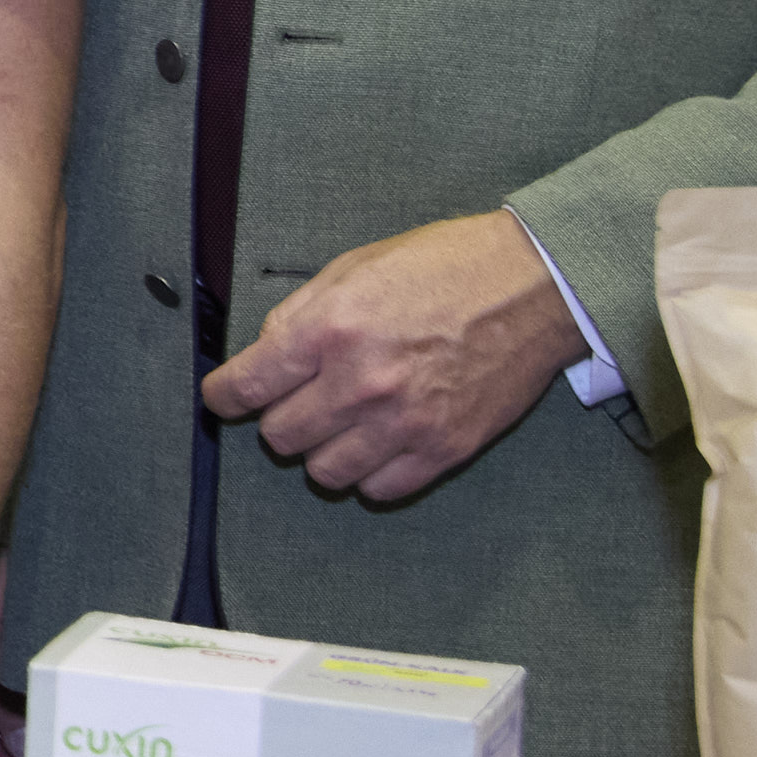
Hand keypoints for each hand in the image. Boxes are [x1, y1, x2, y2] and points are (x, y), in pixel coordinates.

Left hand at [204, 209, 567, 502]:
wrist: (533, 286)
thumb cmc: (445, 267)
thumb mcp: (354, 268)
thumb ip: (300, 315)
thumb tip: (263, 355)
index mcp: (330, 329)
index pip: (245, 387)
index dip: (223, 397)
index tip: (224, 399)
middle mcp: (361, 382)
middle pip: (280, 437)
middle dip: (280, 418)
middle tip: (301, 400)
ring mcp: (403, 422)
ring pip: (324, 473)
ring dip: (323, 450)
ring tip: (343, 423)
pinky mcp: (443, 449)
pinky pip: (380, 489)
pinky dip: (371, 473)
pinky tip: (379, 443)